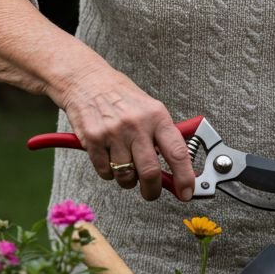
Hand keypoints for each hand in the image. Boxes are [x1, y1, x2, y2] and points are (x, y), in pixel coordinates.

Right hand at [54, 59, 195, 200]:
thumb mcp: (150, 108)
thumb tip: (177, 168)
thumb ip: (162, 136)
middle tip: (151, 192)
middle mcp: (137, 124)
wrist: (87, 80)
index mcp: (157, 116)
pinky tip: (109, 157)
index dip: (185, 177)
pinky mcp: (93, 140)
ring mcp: (114, 133)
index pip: (177, 152)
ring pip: (126, 176)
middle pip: (150, 172)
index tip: (187, 192)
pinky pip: (105, 172)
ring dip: (127, 180)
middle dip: (152, 190)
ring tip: (126, 166)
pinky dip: (109, 173)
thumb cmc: (121, 95)